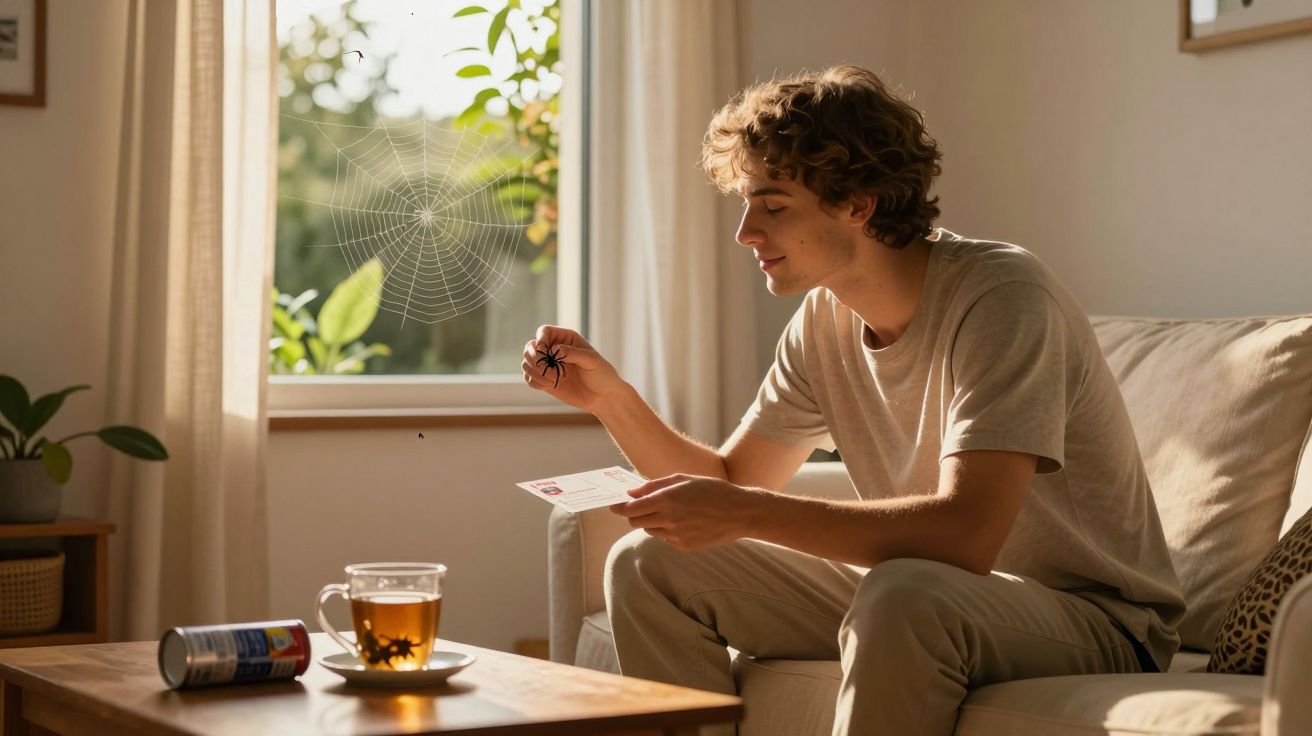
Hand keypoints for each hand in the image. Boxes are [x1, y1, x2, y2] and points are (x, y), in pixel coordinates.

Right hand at [522, 325, 624, 412]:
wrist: (603, 396)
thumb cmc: (602, 375)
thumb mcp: (592, 361)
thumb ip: (573, 353)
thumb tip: (553, 350)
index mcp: (566, 339)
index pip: (544, 332)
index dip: (540, 339)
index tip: (543, 350)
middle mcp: (554, 350)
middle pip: (531, 346)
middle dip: (534, 358)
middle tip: (546, 370)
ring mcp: (549, 366)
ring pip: (527, 362)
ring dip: (534, 371)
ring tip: (551, 380)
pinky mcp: (545, 380)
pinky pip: (529, 378)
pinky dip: (534, 381)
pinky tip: (548, 385)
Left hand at [609, 474, 761, 549]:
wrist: (740, 513)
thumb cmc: (712, 490)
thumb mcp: (684, 480)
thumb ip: (655, 486)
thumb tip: (632, 493)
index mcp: (667, 499)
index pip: (631, 508)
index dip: (620, 507)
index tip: (613, 505)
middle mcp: (668, 519)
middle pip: (636, 522)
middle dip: (634, 514)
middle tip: (640, 507)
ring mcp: (676, 535)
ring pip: (650, 530)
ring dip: (652, 522)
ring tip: (671, 512)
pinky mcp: (683, 546)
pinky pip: (666, 538)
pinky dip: (668, 531)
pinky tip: (684, 522)